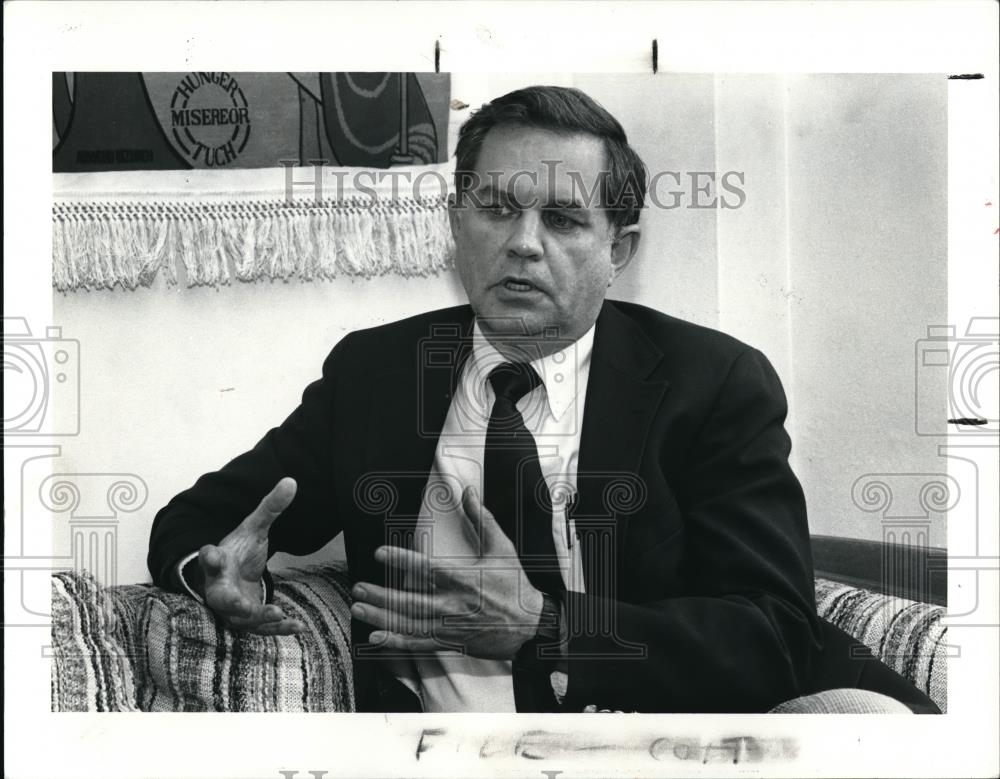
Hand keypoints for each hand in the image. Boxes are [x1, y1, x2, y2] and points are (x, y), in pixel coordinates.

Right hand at [195, 477, 304, 635]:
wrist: (231, 576)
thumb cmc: (239, 552)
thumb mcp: (254, 528)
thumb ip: (270, 507)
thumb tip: (292, 481)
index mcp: (218, 562)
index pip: (209, 558)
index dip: (209, 556)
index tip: (210, 551)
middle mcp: (219, 588)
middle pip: (219, 598)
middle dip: (230, 602)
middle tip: (241, 604)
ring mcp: (232, 608)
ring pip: (242, 619)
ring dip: (260, 618)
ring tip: (279, 614)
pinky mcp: (246, 620)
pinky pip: (260, 628)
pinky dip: (278, 629)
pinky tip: (299, 627)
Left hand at [350, 486, 544, 659]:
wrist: (530, 625)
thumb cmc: (514, 584)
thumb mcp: (501, 548)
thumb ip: (481, 519)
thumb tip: (468, 492)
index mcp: (464, 579)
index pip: (427, 569)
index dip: (402, 561)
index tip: (380, 553)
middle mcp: (453, 604)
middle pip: (411, 601)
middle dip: (381, 594)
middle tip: (358, 587)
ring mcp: (451, 626)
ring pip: (410, 623)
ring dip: (382, 616)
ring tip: (359, 607)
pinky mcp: (451, 642)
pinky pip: (420, 643)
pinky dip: (397, 641)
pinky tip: (377, 637)